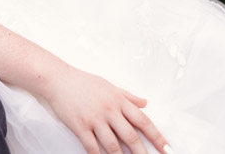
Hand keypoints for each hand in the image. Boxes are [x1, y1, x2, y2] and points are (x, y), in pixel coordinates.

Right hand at [44, 69, 170, 153]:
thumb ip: (128, 96)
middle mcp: (109, 110)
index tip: (166, 148)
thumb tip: (145, 103)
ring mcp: (94, 119)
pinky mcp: (80, 126)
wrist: (58, 79)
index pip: (143, 121)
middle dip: (143, 153)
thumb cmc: (83, 82)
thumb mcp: (109, 85)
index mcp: (119, 100)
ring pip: (113, 146)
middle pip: (131, 137)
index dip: (157, 136)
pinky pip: (92, 147)